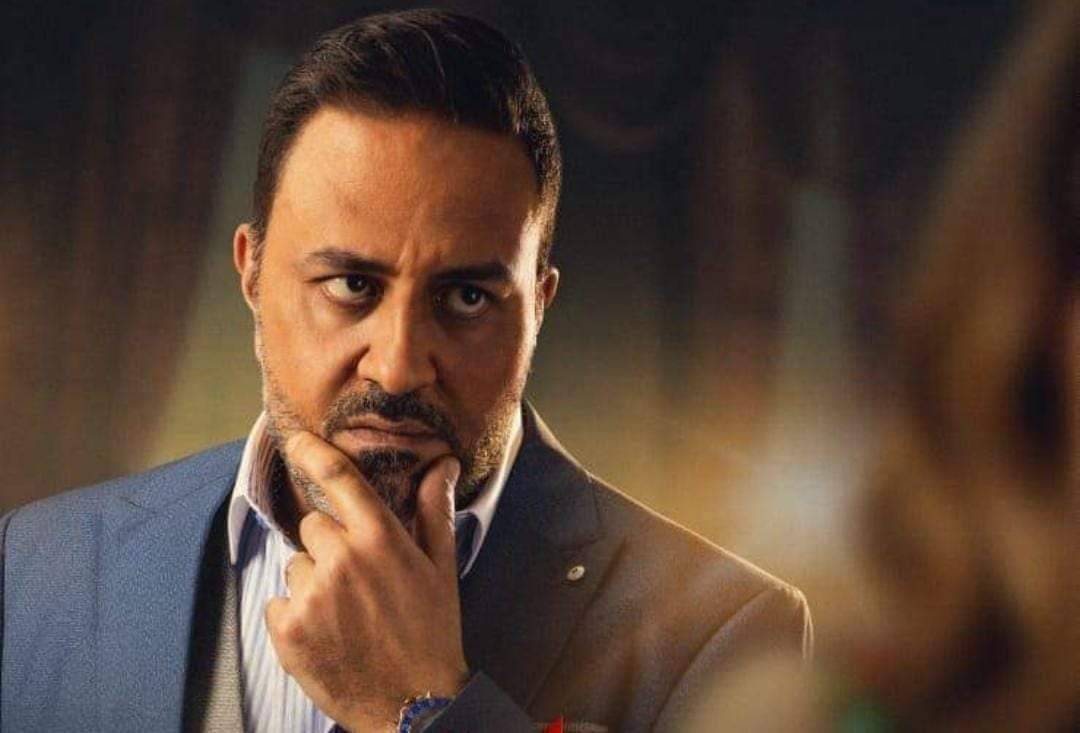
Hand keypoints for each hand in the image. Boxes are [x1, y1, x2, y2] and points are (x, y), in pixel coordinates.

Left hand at [266, 431, 468, 730]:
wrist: (412, 705)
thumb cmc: (431, 631)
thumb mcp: (441, 568)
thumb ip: (433, 510)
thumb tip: (441, 464)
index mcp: (380, 539)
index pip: (337, 478)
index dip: (312, 452)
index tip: (295, 439)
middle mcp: (341, 560)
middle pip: (314, 527)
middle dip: (331, 546)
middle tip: (360, 582)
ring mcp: (310, 595)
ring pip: (298, 566)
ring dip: (314, 583)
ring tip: (347, 615)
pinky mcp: (287, 629)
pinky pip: (279, 601)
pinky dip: (296, 616)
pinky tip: (328, 634)